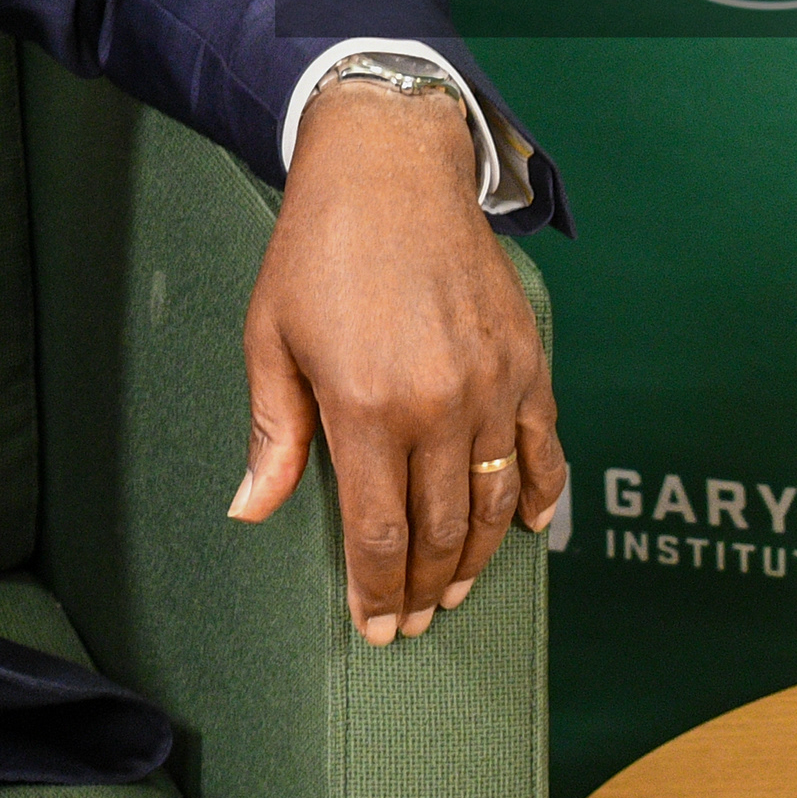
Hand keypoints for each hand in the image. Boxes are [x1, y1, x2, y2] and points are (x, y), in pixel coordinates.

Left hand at [227, 82, 563, 645]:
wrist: (390, 168)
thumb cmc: (316, 250)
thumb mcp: (269, 338)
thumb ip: (273, 433)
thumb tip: (253, 509)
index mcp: (365, 407)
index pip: (379, 534)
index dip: (378, 592)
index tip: (377, 629)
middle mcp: (438, 405)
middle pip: (439, 530)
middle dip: (424, 587)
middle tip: (413, 621)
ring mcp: (492, 384)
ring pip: (494, 502)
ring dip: (476, 557)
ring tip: (454, 589)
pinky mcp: (526, 360)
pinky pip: (543, 447)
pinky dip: (540, 497)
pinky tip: (527, 530)